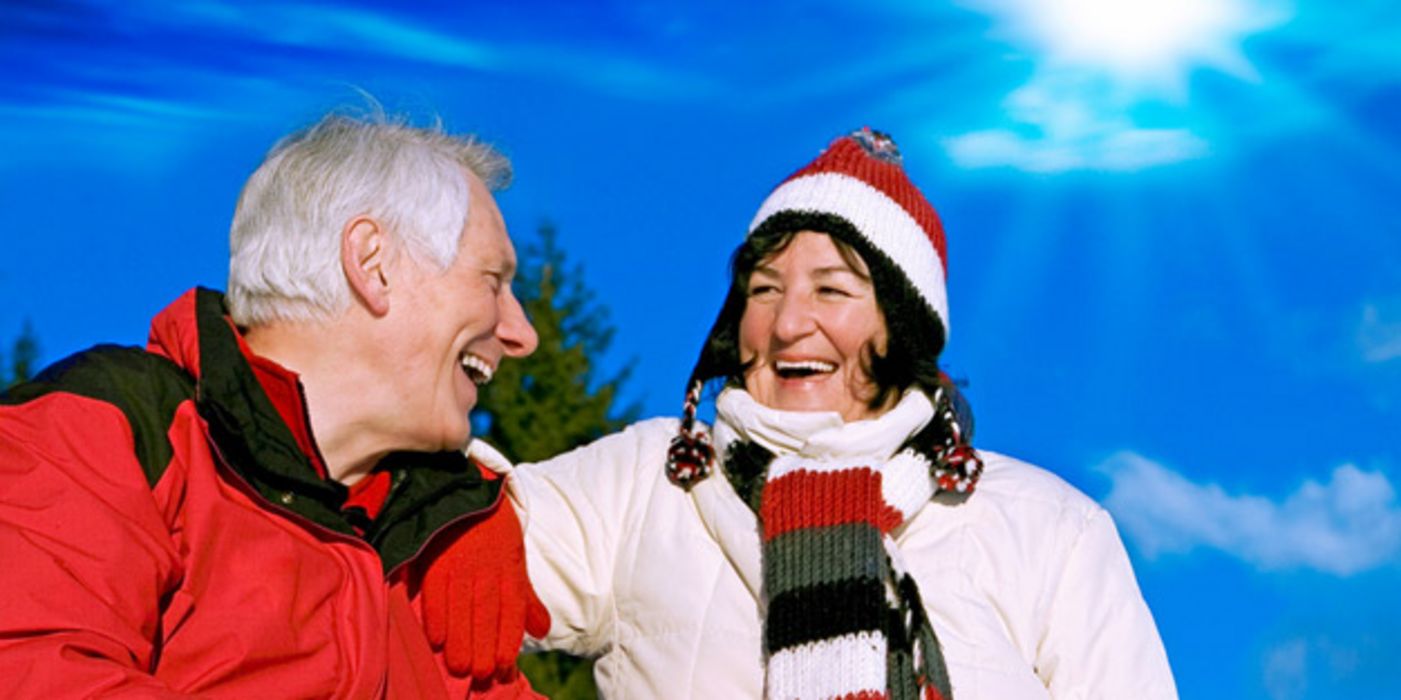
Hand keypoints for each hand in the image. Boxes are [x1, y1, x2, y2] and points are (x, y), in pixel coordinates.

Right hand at [420, 468, 550, 682]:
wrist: (461, 488)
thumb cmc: (491, 530)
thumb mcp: (514, 558)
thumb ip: (525, 598)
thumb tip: (542, 631)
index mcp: (509, 565)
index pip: (511, 607)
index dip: (508, 638)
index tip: (503, 667)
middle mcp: (487, 566)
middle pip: (486, 611)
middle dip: (485, 645)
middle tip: (481, 674)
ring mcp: (460, 561)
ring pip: (462, 605)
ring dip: (461, 639)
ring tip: (460, 667)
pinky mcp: (434, 557)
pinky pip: (434, 589)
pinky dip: (435, 614)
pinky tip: (436, 639)